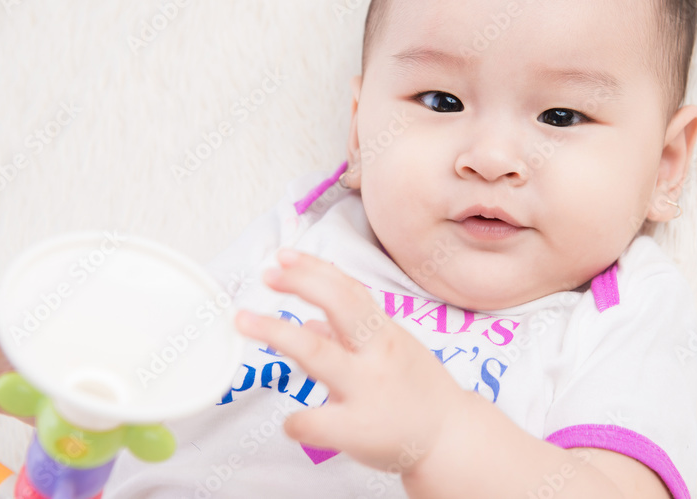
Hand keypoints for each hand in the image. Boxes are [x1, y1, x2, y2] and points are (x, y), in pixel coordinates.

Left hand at [234, 249, 468, 472]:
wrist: (451, 440)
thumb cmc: (418, 393)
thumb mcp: (393, 352)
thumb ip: (352, 335)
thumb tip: (311, 321)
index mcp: (384, 334)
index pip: (349, 290)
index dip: (316, 270)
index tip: (284, 257)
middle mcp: (376, 355)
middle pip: (338, 308)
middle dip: (302, 285)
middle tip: (267, 273)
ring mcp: (366, 390)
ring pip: (318, 355)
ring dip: (278, 333)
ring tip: (245, 321)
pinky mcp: (357, 430)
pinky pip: (315, 421)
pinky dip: (296, 420)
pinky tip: (291, 422)